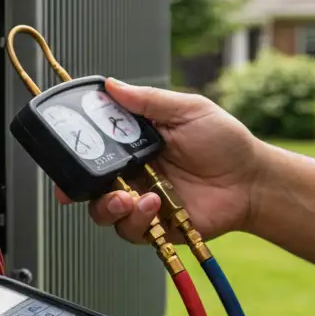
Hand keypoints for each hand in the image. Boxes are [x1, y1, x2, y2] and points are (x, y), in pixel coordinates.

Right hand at [59, 79, 263, 243]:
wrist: (251, 181)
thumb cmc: (225, 143)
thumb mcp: (188, 110)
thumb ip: (148, 101)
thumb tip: (112, 85)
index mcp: (134, 144)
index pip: (93, 147)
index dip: (73, 152)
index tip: (62, 152)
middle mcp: (132, 173)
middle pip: (88, 184)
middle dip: (76, 188)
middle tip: (83, 185)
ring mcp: (141, 200)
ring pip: (102, 211)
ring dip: (108, 206)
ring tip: (128, 198)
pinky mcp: (154, 226)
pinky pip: (130, 230)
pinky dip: (136, 219)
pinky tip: (153, 205)